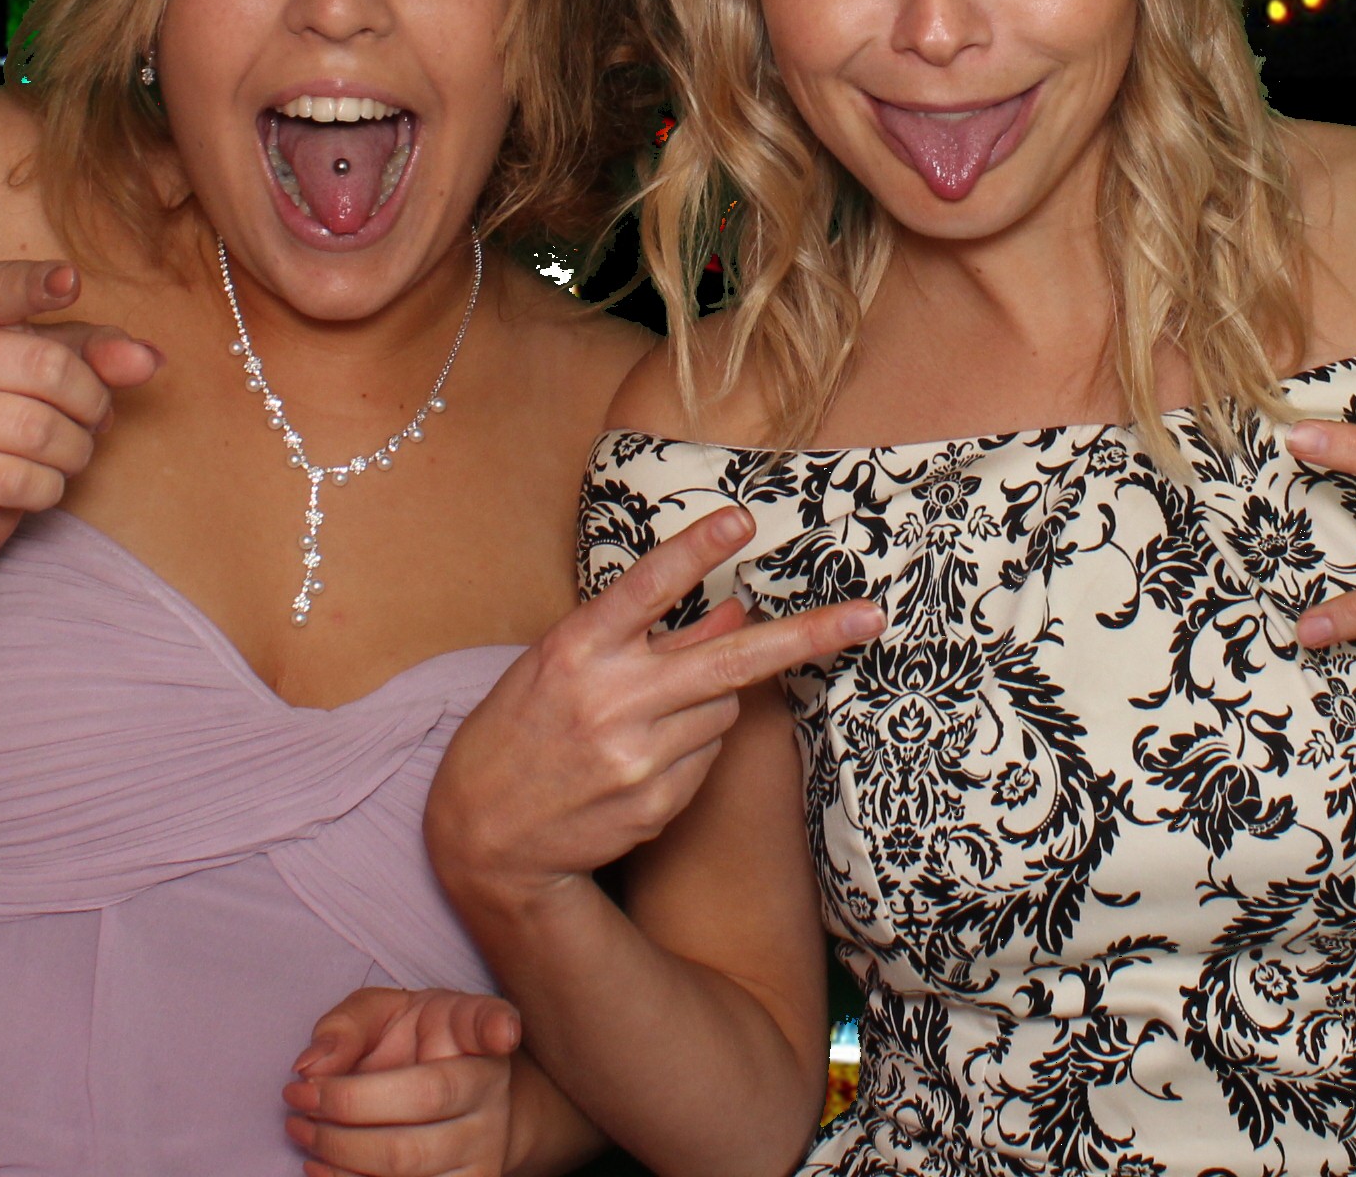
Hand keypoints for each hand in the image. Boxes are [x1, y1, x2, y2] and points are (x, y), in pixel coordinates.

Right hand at [0, 263, 160, 565]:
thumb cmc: (5, 407)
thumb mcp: (52, 362)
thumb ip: (97, 351)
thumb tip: (147, 359)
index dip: (36, 285)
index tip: (72, 282)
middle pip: (47, 367)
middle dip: (91, 402)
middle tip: (92, 418)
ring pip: (38, 431)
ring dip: (74, 450)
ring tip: (66, 452)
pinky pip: (18, 479)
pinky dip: (47, 488)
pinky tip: (37, 483)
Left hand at [283, 989, 522, 1176]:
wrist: (447, 1104)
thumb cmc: (406, 1047)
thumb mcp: (377, 1016)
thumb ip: (344, 1028)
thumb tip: (311, 1066)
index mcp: (470, 1031)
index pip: (489, 1023)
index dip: (496, 1027)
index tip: (501, 1035)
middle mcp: (490, 1090)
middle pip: (424, 1101)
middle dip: (346, 1104)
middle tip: (298, 1098)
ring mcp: (484, 1147)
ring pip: (409, 1164)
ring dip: (340, 1152)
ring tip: (302, 1131)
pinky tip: (322, 1166)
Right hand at [427, 507, 881, 902]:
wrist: (484, 835)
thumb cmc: (522, 730)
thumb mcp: (566, 665)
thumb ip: (648, 636)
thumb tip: (737, 608)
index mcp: (577, 650)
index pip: (646, 587)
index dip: (696, 551)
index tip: (741, 520)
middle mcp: (611, 699)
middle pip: (729, 660)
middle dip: (808, 637)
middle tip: (870, 617)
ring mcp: (637, 756)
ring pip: (724, 707)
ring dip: (708, 699)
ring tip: (645, 718)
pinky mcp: (657, 803)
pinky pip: (709, 756)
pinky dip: (693, 747)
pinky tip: (642, 757)